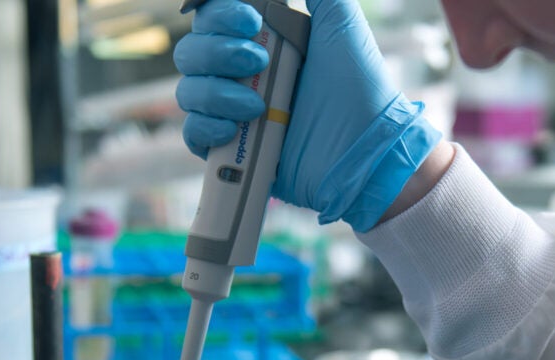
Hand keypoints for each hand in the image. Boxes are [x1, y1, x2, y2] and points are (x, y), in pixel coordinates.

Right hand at [173, 0, 441, 230]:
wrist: (365, 148)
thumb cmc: (358, 86)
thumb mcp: (340, 23)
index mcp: (260, 40)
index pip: (210, 18)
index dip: (218, 14)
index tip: (250, 20)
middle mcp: (240, 74)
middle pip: (192, 51)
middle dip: (218, 52)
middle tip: (259, 62)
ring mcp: (233, 112)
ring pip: (188, 92)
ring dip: (217, 93)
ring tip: (259, 107)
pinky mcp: (232, 150)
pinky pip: (193, 134)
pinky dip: (206, 128)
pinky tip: (234, 128)